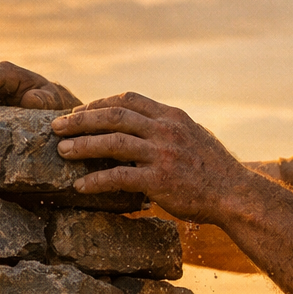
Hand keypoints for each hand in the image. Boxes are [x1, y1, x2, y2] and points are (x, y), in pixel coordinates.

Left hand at [52, 92, 249, 222]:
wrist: (235, 194)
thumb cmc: (214, 169)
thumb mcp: (194, 136)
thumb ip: (168, 128)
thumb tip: (142, 126)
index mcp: (171, 116)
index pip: (128, 99)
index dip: (99, 103)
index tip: (79, 111)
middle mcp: (165, 130)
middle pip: (114, 116)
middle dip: (81, 119)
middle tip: (57, 126)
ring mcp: (163, 154)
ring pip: (112, 143)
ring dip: (82, 145)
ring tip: (61, 151)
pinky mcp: (160, 180)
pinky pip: (119, 177)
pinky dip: (96, 180)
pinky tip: (80, 186)